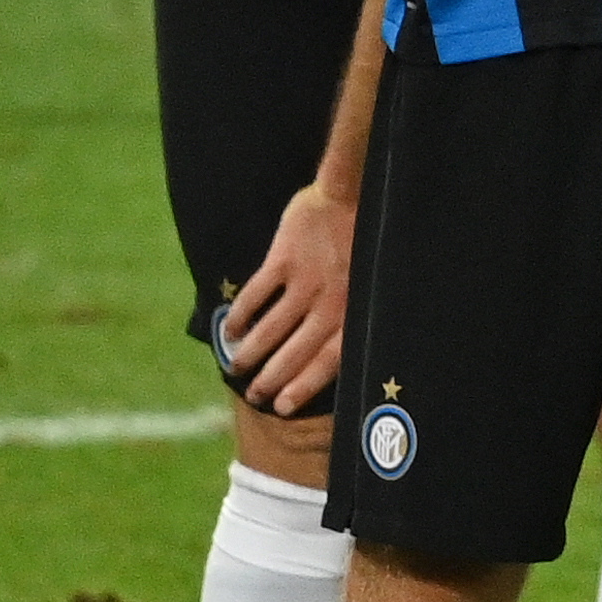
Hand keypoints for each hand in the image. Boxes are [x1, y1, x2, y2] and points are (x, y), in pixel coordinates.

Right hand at [220, 181, 356, 415]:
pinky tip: (232, 331)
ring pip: (272, 329)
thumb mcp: (369, 284)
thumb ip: (353, 315)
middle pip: (296, 351)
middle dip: (273, 377)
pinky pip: (256, 296)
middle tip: (255, 394)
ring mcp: (308, 280)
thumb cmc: (363, 243)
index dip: (304, 385)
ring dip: (251, 352)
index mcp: (355, 310)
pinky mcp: (285, 259)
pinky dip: (241, 316)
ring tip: (237, 367)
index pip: (329, 360)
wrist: (350, 194)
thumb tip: (336, 354)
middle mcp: (332, 301)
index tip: (283, 406)